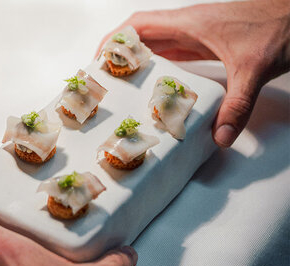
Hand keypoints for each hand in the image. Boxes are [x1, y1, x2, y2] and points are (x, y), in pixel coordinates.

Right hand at [96, 0, 289, 146]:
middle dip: (120, 54)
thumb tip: (219, 136)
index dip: (115, 38)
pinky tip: (155, 82)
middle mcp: (189, 26)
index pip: (139, 24)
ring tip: (123, 83)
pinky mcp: (207, 43)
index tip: (99, 57)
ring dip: (138, 60)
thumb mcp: (254, 69)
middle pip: (142, 35)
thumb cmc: (280, 28)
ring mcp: (197, 34)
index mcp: (190, 23)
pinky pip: (173, 53)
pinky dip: (159, 65)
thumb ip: (237, 105)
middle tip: (106, 77)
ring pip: (156, 44)